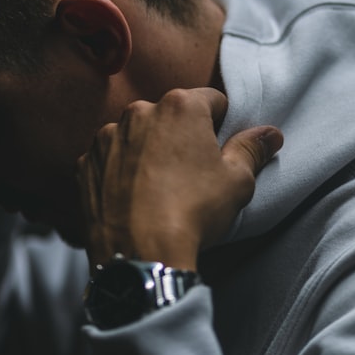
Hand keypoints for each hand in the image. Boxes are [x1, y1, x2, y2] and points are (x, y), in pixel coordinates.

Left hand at [77, 87, 282, 270]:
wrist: (139, 254)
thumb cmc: (193, 212)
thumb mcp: (236, 182)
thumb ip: (252, 150)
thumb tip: (270, 134)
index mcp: (180, 106)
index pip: (211, 100)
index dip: (220, 124)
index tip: (219, 150)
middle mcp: (139, 111)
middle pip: (170, 115)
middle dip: (182, 136)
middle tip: (191, 173)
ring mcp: (107, 137)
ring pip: (137, 135)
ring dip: (148, 151)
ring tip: (159, 189)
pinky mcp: (85, 163)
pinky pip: (109, 159)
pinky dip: (120, 172)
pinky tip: (133, 198)